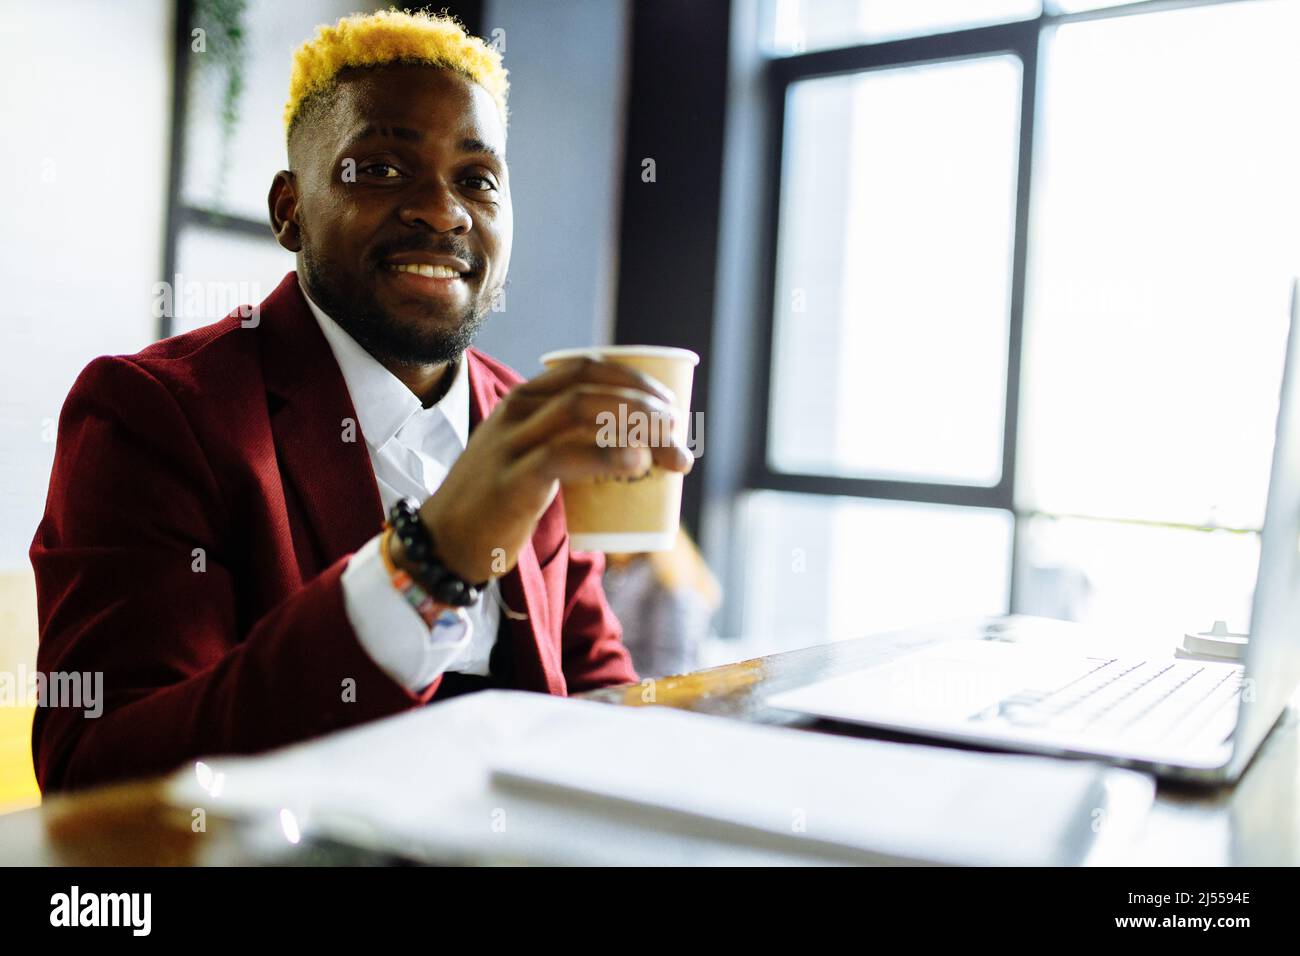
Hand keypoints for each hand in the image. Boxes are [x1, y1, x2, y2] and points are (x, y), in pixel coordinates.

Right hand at [394, 356, 693, 582]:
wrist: (445, 542)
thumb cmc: (497, 502)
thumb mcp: (528, 456)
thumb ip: (568, 443)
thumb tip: (638, 448)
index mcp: (523, 400)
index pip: (587, 368)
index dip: (635, 380)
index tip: (671, 405)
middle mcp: (517, 412)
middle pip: (592, 387)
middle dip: (646, 404)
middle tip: (681, 433)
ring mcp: (512, 445)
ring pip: (582, 411)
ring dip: (637, 425)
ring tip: (671, 449)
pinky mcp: (513, 481)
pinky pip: (565, 457)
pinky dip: (607, 456)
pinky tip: (637, 463)